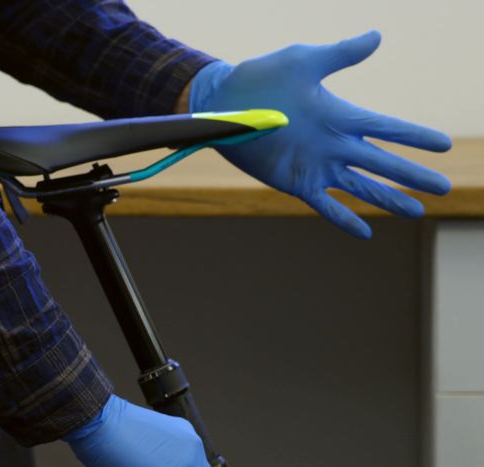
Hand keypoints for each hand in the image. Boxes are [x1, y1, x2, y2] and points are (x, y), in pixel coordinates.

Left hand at [188, 31, 451, 238]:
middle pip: (383, 162)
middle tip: (444, 187)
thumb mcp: (303, 61)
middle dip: (413, 175)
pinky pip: (325, 204)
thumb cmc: (260, 78)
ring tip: (418, 212)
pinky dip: (344, 218)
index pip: (387, 128)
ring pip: (362, 186)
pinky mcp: (295, 182)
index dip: (414, 137)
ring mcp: (316, 165)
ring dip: (389, 199)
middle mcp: (333, 143)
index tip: (442, 146)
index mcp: (340, 115)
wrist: (221, 104)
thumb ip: (340, 54)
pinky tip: (365, 233)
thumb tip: (377, 36)